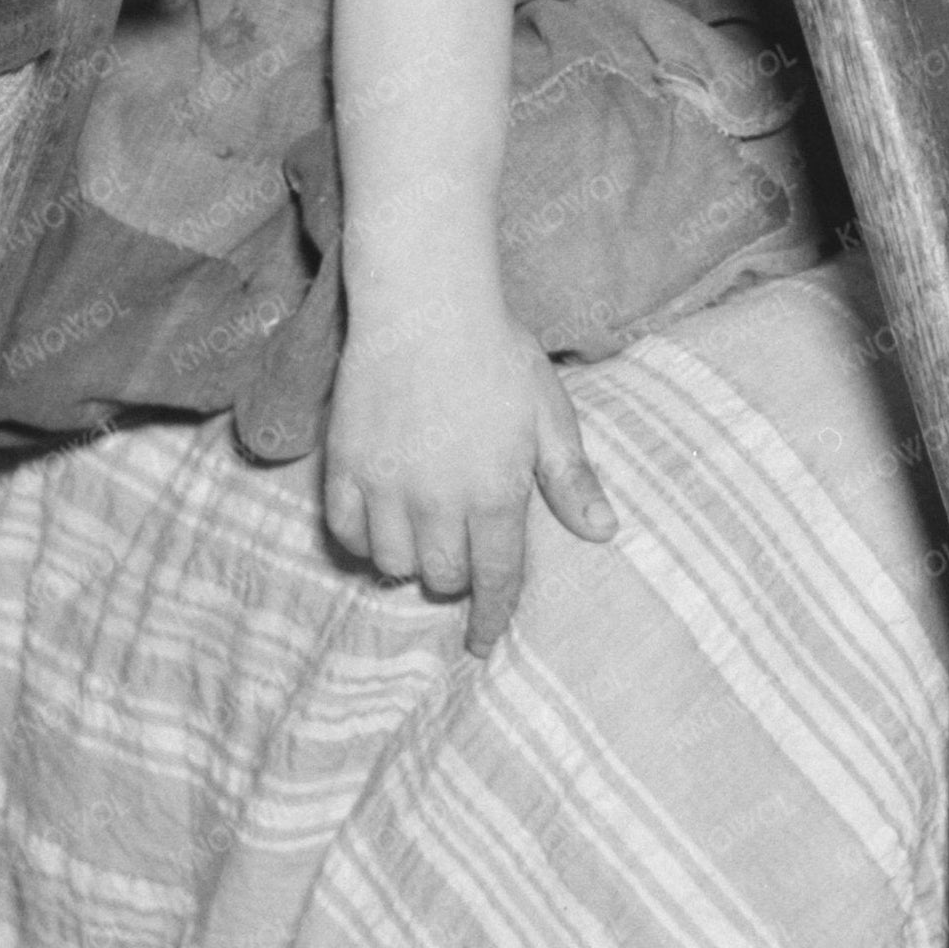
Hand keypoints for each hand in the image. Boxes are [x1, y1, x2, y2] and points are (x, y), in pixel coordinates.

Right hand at [318, 287, 612, 649]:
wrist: (424, 303)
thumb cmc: (496, 353)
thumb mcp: (549, 412)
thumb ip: (571, 479)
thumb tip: (604, 532)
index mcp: (496, 492)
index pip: (495, 580)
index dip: (491, 619)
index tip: (484, 644)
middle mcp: (439, 500)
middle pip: (442, 576)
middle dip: (456, 575)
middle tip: (461, 548)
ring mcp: (387, 484)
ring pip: (392, 563)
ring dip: (409, 559)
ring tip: (420, 532)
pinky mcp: (345, 464)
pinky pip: (346, 532)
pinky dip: (362, 539)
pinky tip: (378, 522)